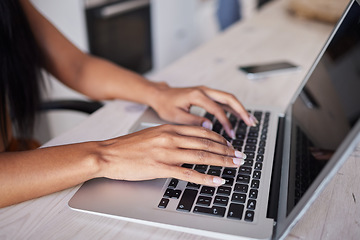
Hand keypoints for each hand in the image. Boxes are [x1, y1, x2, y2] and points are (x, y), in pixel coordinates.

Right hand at [96, 124, 245, 185]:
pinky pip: (188, 173)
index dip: (220, 139)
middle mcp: (171, 137)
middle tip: (240, 156)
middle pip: (206, 143)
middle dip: (227, 150)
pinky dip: (206, 177)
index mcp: (170, 128)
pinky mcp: (161, 167)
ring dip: (222, 161)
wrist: (109, 154)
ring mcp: (167, 152)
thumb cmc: (129, 146)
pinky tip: (217, 180)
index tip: (229, 145)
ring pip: (201, 156)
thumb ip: (172, 136)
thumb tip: (189, 142)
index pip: (202, 131)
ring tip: (235, 165)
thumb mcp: (153, 133)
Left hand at [149, 85, 257, 138]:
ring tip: (250, 120)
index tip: (230, 133)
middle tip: (250, 122)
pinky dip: (232, 108)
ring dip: (240, 108)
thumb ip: (193, 121)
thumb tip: (209, 127)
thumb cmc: (165, 105)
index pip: (216, 108)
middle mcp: (203, 90)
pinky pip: (222, 100)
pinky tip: (239, 116)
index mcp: (196, 95)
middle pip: (228, 98)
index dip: (225, 121)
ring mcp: (206, 91)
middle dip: (241, 110)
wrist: (159, 95)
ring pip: (228, 98)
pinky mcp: (206, 94)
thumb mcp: (176, 116)